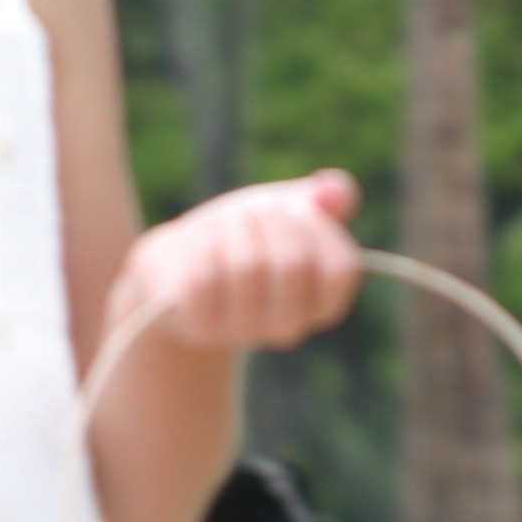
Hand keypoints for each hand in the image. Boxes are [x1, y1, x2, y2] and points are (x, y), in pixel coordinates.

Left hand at [113, 170, 360, 354]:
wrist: (180, 264)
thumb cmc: (244, 236)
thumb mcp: (288, 210)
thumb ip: (326, 199)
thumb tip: (333, 190)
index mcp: (321, 303)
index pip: (341, 269)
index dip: (318, 227)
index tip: (294, 209)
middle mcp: (289, 326)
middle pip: (293, 263)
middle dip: (269, 218)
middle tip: (250, 212)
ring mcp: (245, 332)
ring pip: (247, 267)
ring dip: (231, 228)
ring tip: (223, 225)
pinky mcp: (201, 327)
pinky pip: (204, 280)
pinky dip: (200, 248)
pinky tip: (198, 246)